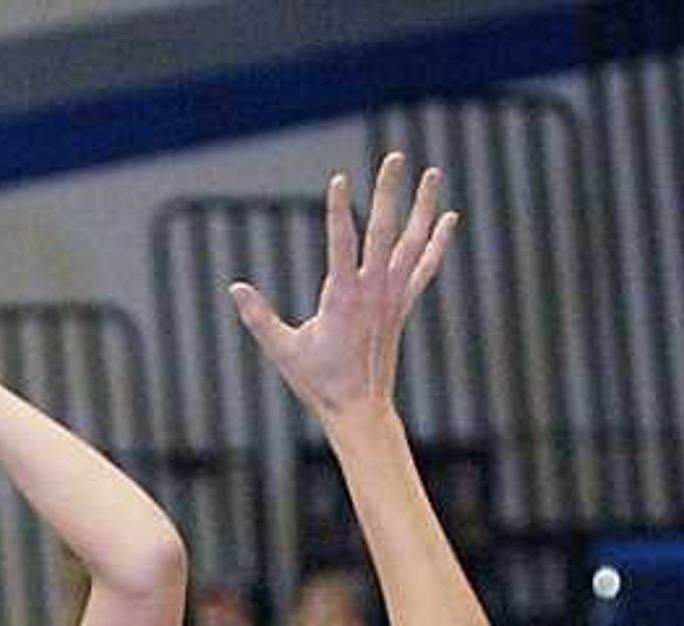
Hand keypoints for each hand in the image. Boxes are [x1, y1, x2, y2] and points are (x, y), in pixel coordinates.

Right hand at [228, 155, 456, 425]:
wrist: (360, 411)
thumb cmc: (319, 383)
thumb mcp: (283, 351)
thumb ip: (259, 317)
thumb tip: (234, 289)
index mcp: (342, 299)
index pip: (341, 245)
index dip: (339, 212)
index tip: (340, 180)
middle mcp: (373, 292)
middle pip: (383, 232)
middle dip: (388, 193)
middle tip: (395, 156)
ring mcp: (392, 297)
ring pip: (412, 243)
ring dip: (423, 207)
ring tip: (433, 173)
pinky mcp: (402, 305)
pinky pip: (425, 268)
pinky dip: (437, 243)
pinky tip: (449, 217)